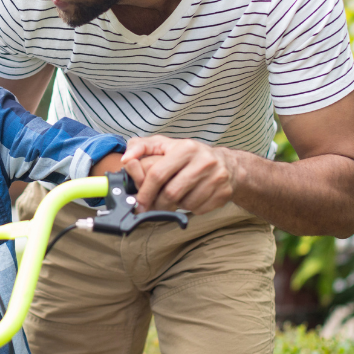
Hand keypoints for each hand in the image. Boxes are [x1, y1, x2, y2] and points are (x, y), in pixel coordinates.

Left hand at [121, 135, 236, 214]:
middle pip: (171, 193)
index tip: (139, 203)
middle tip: (152, 207)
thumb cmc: (188, 155)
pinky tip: (190, 198)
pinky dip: (190, 208)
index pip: (158, 174)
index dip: (145, 191)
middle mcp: (204, 161)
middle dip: (157, 204)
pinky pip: (198, 209)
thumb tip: (126, 159)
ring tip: (175, 197)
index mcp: (186, 148)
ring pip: (185, 204)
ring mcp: (217, 178)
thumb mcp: (164, 145)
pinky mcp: (224, 193)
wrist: (227, 164)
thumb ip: (140, 147)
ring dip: (175, 206)